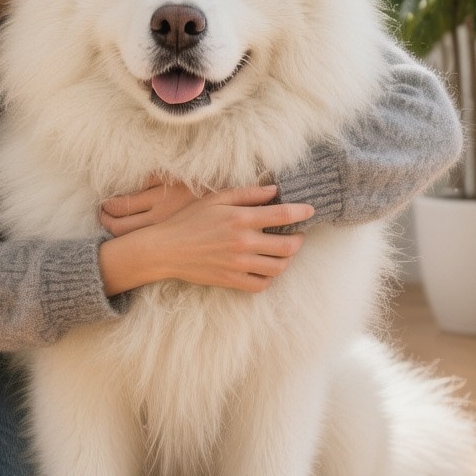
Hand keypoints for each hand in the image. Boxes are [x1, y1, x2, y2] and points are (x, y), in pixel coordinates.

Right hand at [98, 183, 313, 295]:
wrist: (165, 249)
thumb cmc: (189, 220)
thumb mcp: (215, 199)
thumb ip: (246, 194)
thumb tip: (274, 190)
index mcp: (240, 218)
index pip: (283, 215)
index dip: (302, 212)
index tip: (310, 211)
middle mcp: (243, 242)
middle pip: (288, 245)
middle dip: (299, 240)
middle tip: (297, 235)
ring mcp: (238, 264)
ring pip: (278, 267)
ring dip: (287, 259)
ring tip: (282, 252)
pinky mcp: (232, 280)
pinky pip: (261, 284)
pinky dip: (269, 277)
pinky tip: (265, 268)